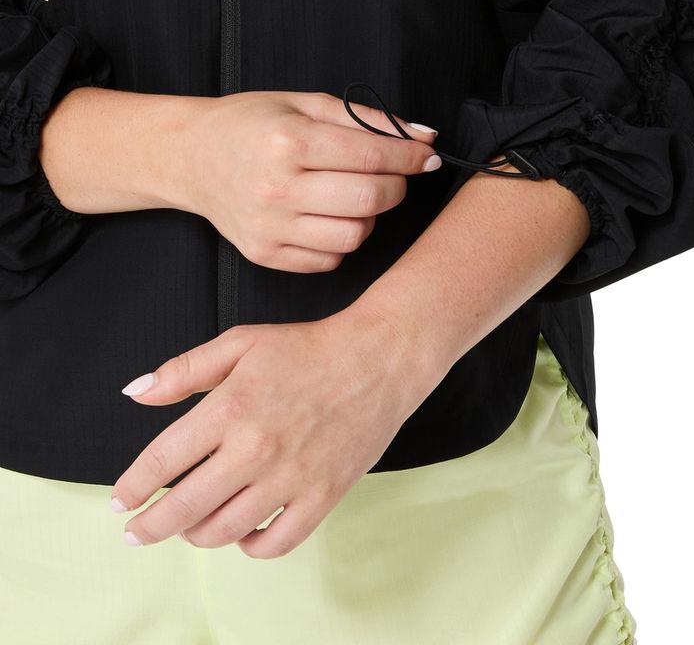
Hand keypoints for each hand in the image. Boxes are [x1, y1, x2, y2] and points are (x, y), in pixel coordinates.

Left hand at [109, 310, 434, 558]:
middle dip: (148, 527)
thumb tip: (135, 393)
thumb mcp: (242, 342)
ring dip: (194, 535)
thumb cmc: (309, 348)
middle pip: (183, 508)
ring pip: (223, 531)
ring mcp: (291, 478)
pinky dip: (249, 547)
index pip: (162, 462)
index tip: (120, 501)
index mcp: (231, 408)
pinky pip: (275, 543)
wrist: (378, 359)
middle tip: (136, 532)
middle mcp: (256, 449)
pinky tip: (241, 533)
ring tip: (188, 527)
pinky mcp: (323, 497)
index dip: (132, 488)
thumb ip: (185, 369)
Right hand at [179, 90, 440, 271]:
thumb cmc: (250, 124)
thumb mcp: (304, 103)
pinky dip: (340, 241)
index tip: (427, 156)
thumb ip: (366, 118)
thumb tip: (424, 136)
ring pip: (354, 236)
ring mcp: (269, 227)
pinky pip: (329, 260)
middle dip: (396, 188)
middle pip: (369, 200)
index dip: (410, 157)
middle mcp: (276, 188)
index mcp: (288, 141)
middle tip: (391, 176)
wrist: (190, 157)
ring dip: (368, 217)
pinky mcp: (264, 254)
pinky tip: (327, 217)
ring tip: (353, 196)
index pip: (371, 156)